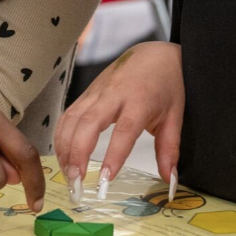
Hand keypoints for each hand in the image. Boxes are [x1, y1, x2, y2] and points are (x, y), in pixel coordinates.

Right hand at [53, 42, 181, 188]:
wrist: (155, 54)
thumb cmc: (166, 84)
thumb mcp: (175, 116)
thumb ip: (169, 149)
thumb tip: (169, 180)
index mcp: (140, 99)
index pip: (124, 130)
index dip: (113, 155)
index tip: (106, 179)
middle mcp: (114, 93)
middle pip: (88, 123)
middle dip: (78, 153)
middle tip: (76, 181)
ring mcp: (97, 91)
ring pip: (73, 119)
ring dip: (65, 148)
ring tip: (69, 175)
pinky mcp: (86, 93)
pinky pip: (68, 115)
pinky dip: (61, 136)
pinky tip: (63, 156)